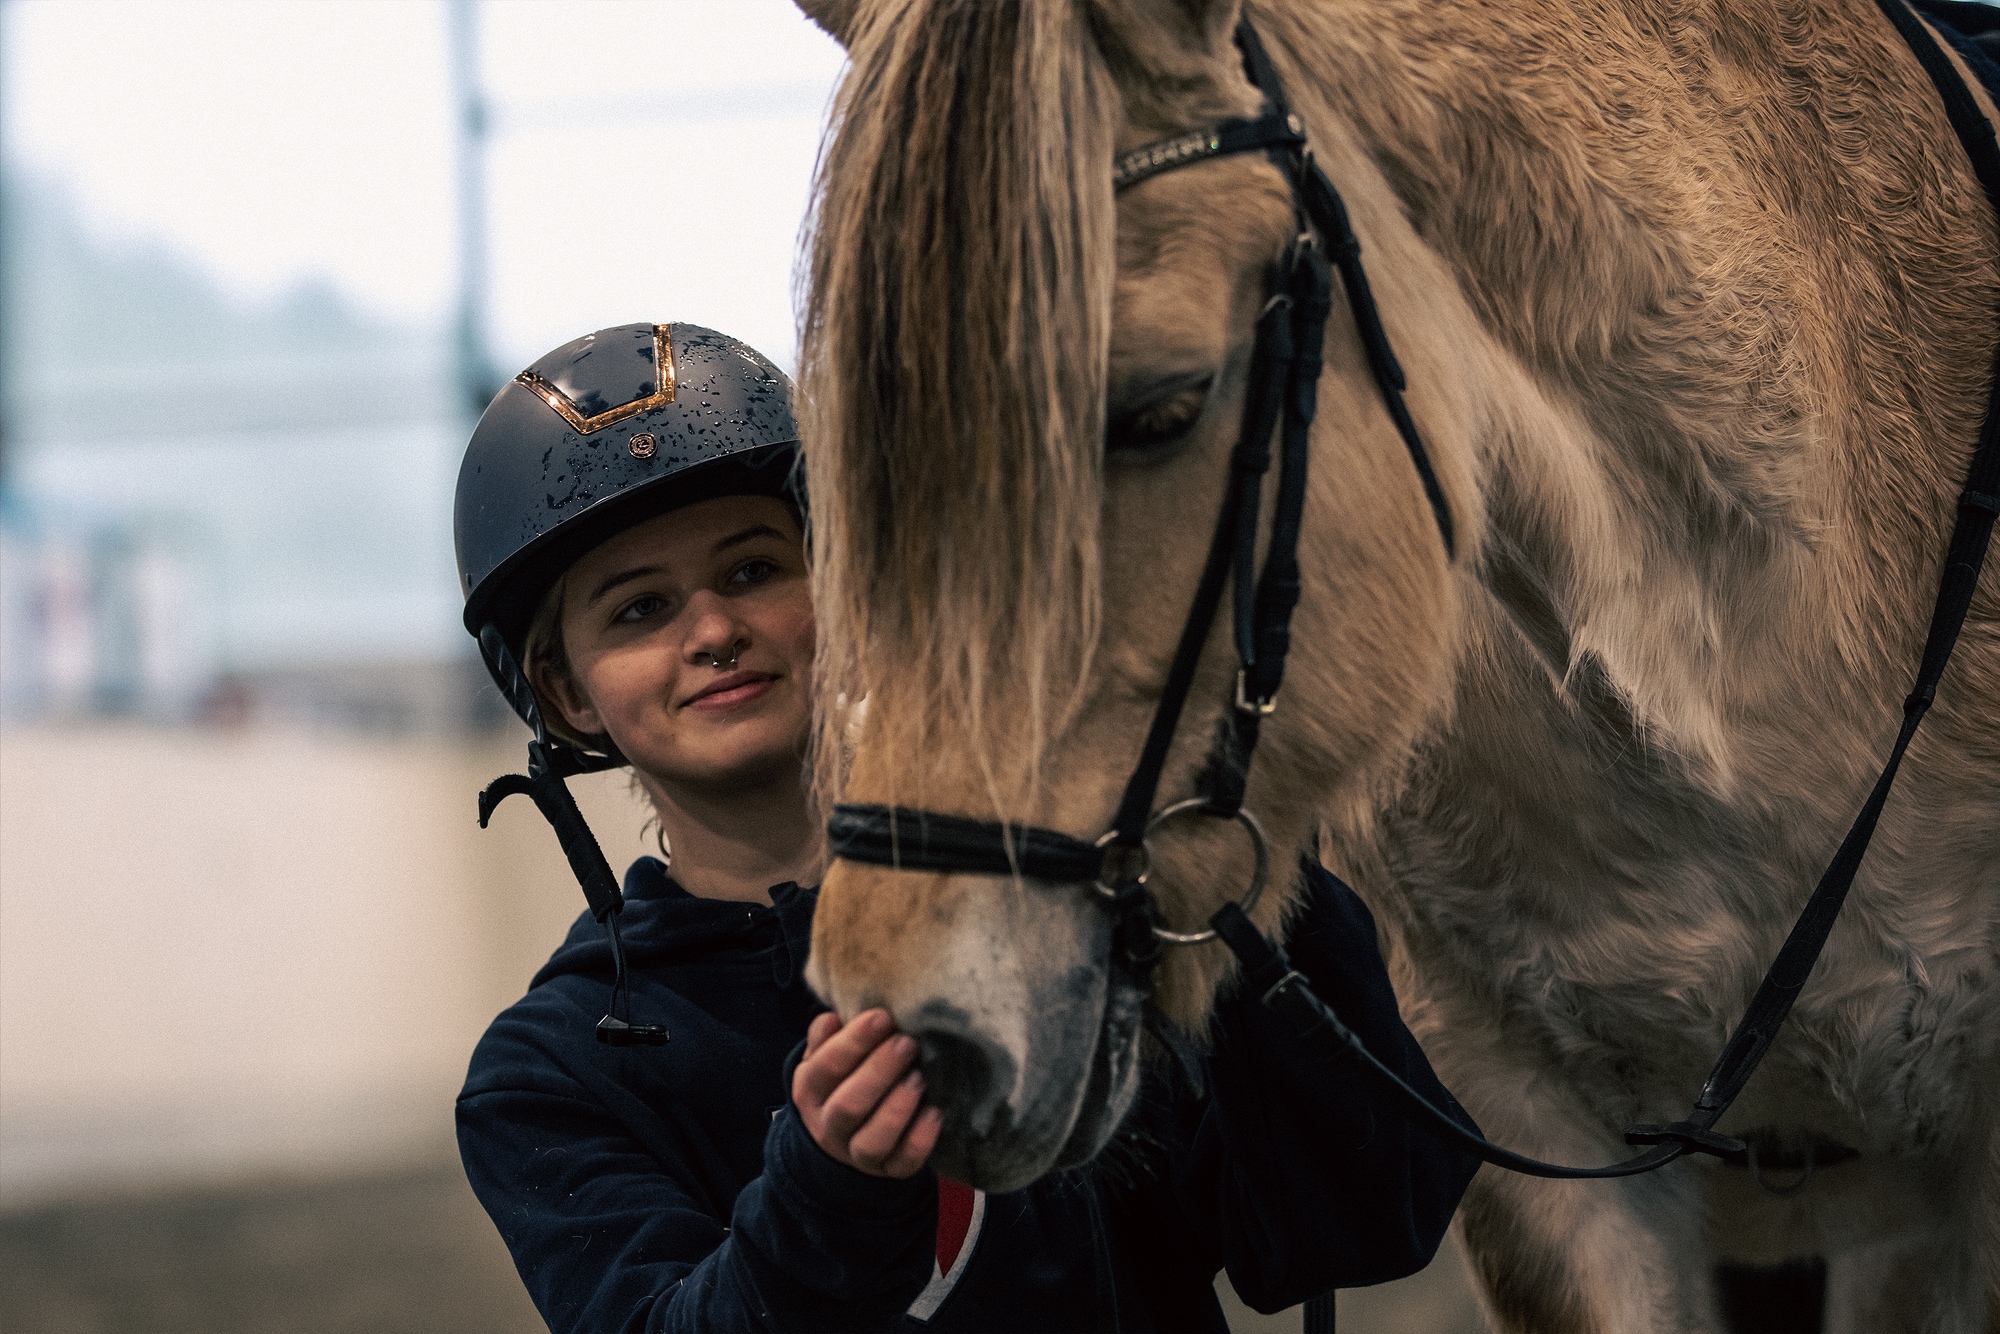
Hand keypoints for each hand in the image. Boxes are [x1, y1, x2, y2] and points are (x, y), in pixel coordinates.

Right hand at [792, 1008, 942, 1177]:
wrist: (843, 1136)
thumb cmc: (842, 1079)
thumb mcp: (824, 1055)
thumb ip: (826, 1036)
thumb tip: (833, 1019)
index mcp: (810, 1091)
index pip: (826, 1067)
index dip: (853, 1041)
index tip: (882, 1016)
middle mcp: (828, 1127)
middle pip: (848, 1105)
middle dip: (879, 1071)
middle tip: (906, 1043)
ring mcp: (857, 1154)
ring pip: (871, 1141)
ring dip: (896, 1109)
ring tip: (919, 1078)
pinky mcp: (889, 1170)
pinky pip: (904, 1162)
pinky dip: (920, 1140)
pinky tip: (935, 1113)